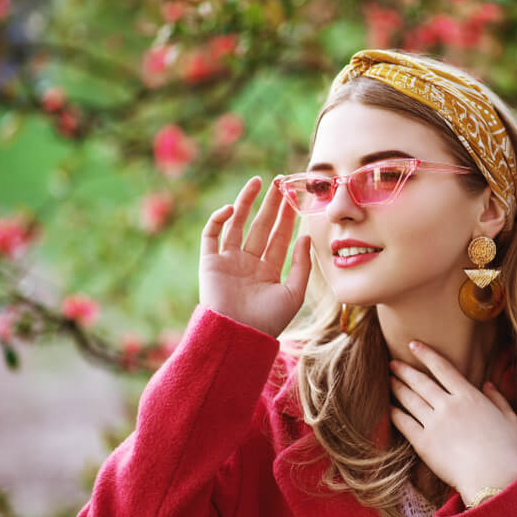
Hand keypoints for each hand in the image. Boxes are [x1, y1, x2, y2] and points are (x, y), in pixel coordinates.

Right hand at [198, 175, 311, 337]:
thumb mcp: (294, 293)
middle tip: (280, 182)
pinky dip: (218, 219)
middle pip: (261, 226)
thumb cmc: (268, 321)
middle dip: (270, 204)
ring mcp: (228, 261)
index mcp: (268, 271)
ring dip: (246, 202)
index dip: (287, 217)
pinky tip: (232, 208)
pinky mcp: (209, 262)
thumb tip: (306, 236)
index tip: (294, 196)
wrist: (238, 335)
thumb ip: (302, 264)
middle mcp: (248, 263)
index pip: (280, 237)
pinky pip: (211, 235)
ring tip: (257, 182)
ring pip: (236, 224)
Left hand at [389, 341, 516, 501]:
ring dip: (398, 387)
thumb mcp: (511, 420)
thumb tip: (488, 385)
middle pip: (421, 382)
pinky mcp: (423, 443)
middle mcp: (448, 405)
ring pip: (410, 400)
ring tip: (389, 380)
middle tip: (393, 363)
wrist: (492, 479)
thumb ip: (499, 399)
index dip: (426, 354)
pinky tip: (389, 408)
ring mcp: (434, 424)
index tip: (413, 345)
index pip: (443, 368)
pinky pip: (404, 423)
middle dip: (405, 370)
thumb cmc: (506, 451)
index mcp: (469, 396)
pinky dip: (395, 413)